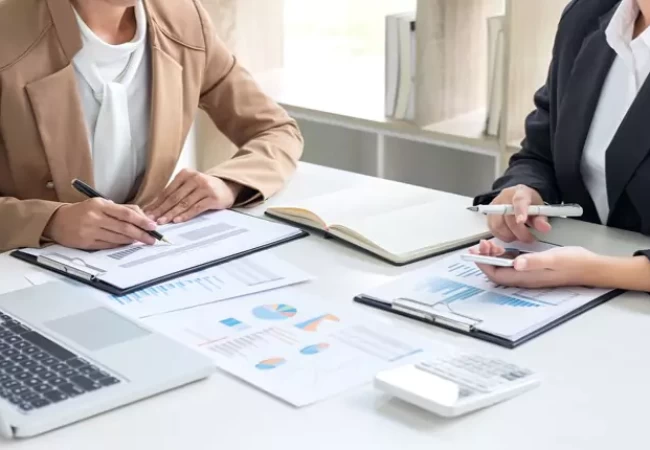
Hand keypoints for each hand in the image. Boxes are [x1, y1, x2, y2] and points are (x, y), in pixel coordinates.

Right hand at [44, 199, 156, 249]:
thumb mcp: (101, 204)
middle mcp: (94, 217)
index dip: (142, 221)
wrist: (57, 221)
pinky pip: (109, 246)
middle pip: (124, 228)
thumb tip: (143, 218)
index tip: (153, 226)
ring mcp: (90, 231)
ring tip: (141, 240)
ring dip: (132, 240)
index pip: (126, 213)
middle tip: (152, 239)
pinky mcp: (86, 243)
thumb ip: (121, 209)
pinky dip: (120, 245)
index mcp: (100, 205)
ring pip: (118, 238)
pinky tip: (127, 244)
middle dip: (141, 234)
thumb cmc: (84, 211)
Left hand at [143, 169, 241, 224]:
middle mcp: (195, 178)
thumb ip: (176, 192)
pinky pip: (196, 208)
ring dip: (171, 213)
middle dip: (161, 209)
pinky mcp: (212, 197)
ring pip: (184, 203)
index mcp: (186, 174)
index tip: (147, 212)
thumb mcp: (190, 185)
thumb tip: (155, 206)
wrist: (228, 187)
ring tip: (162, 221)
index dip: (157, 202)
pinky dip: (186, 215)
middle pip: (174, 197)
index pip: (168, 190)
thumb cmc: (205, 188)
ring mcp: (204, 188)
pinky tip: (178, 220)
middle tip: (151, 219)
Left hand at [469, 240, 599, 287]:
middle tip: (482, 244)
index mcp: (525, 277)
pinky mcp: (533, 270)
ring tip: (489, 244)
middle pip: (497, 272)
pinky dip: (504, 257)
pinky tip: (504, 249)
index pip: (496, 274)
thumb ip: (533, 261)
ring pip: (504, 269)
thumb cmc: (573, 262)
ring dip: (493, 258)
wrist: (591, 267)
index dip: (483, 264)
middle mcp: (524, 279)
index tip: (476, 250)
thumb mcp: (552, 258)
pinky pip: (512, 266)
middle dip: (485, 259)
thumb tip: (516, 263)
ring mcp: (529, 275)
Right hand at [488, 185, 551, 242]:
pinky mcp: (489, 216)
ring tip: (519, 236)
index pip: (518, 201)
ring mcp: (494, 207)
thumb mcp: (540, 209)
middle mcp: (504, 198)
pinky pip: (493, 230)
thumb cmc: (529, 203)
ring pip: (498, 226)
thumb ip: (541, 219)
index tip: (522, 221)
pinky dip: (502, 236)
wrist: (518, 197)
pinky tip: (510, 235)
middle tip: (529, 238)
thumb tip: (544, 228)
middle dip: (519, 232)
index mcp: (520, 192)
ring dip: (510, 235)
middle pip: (507, 217)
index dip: (520, 211)